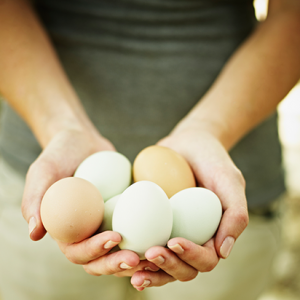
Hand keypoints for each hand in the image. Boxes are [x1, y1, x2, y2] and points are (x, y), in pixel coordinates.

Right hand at [21, 128, 158, 275]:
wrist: (82, 141)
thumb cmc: (60, 154)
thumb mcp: (44, 170)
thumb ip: (35, 199)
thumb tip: (34, 234)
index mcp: (65, 231)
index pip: (77, 252)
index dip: (94, 251)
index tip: (114, 238)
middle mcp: (86, 233)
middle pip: (101, 260)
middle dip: (118, 263)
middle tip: (138, 257)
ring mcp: (105, 224)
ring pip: (121, 251)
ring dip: (137, 258)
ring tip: (156, 252)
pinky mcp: (123, 214)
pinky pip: (136, 228)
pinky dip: (148, 236)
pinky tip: (164, 234)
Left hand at [131, 128, 248, 289]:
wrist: (189, 141)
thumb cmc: (212, 160)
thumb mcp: (230, 181)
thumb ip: (236, 214)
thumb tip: (222, 253)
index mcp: (213, 235)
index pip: (205, 259)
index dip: (191, 257)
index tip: (173, 242)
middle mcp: (193, 238)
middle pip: (182, 268)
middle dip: (167, 266)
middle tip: (150, 253)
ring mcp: (171, 231)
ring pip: (162, 263)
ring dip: (149, 271)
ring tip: (131, 265)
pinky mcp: (153, 222)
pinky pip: (143, 241)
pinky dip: (134, 251)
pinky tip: (119, 248)